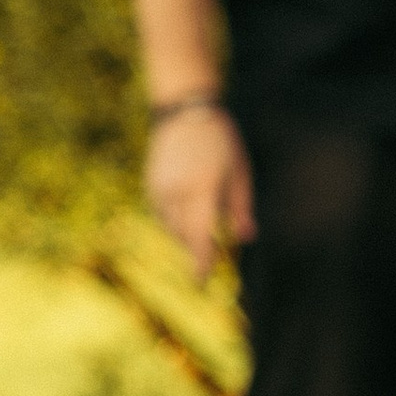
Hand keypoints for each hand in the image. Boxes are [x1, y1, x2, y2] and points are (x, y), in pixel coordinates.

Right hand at [144, 105, 254, 279]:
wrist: (183, 111)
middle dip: (196, 250)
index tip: (201, 284)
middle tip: (210, 258)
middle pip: (183, 235)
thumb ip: (241, 208)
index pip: (199, 235)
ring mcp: (159, 187)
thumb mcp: (240, 172)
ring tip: (200, 235)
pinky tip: (186, 217)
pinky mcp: (150, 184)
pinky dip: (173, 222)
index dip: (200, 262)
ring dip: (185, 237)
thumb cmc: (220, 140)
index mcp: (202, 188)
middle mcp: (176, 191)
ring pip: (170, 227)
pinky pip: (161, 214)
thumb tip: (245, 238)